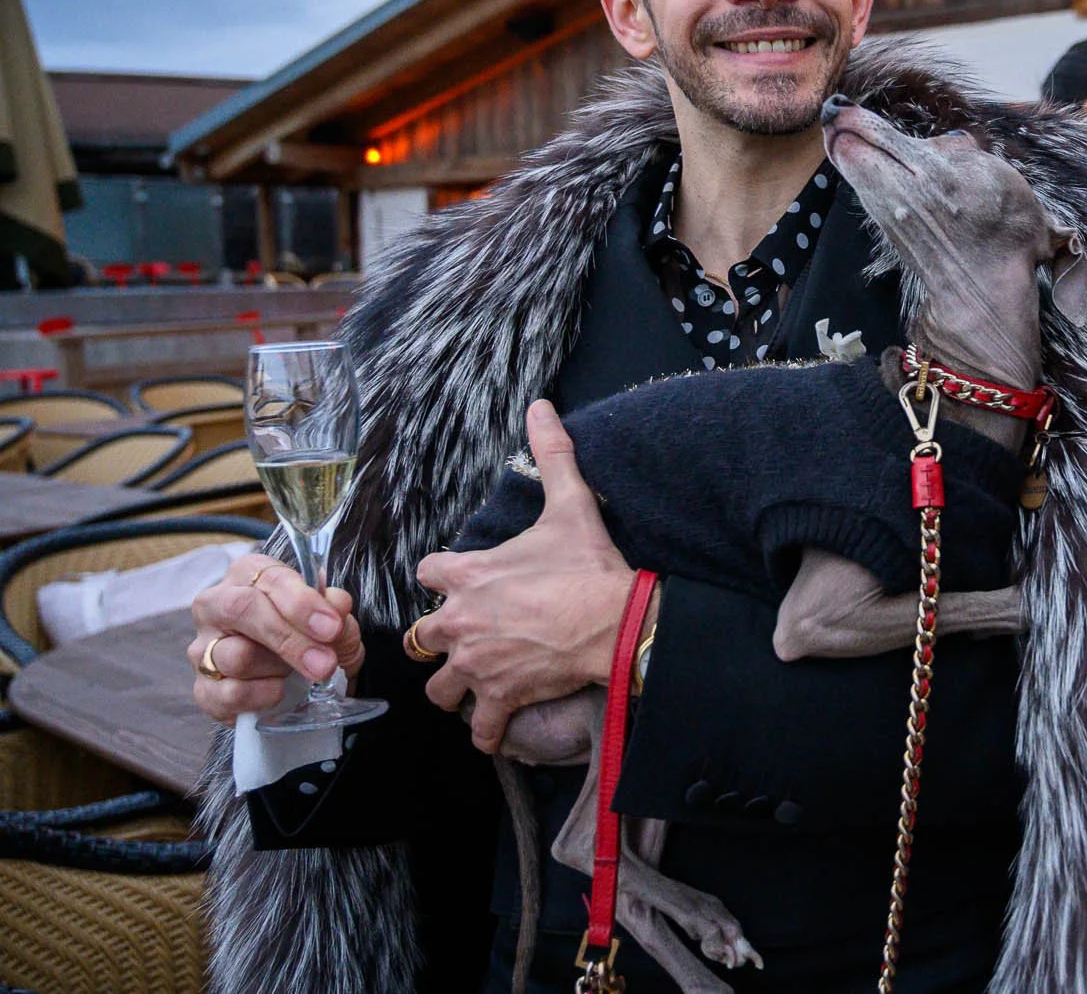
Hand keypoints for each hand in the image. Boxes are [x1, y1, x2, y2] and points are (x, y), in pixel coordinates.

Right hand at [189, 554, 363, 722]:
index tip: (332, 628)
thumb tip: (337, 605)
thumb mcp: (330, 618)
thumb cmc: (308, 634)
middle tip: (325, 663)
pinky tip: (279, 690)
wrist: (296, 677)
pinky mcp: (202, 689)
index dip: (302, 604)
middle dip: (290, 639)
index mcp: (248, 575)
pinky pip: (228, 695)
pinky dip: (262, 696)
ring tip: (294, 671)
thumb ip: (335, 610)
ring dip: (277, 668)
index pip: (269, 579)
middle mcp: (216, 606)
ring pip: (235, 656)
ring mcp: (203, 648)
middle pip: (241, 610)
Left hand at [413, 400, 634, 752]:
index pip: (427, 571)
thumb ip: (551, 455)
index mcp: (469, 573)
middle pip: (420, 637)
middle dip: (438, 640)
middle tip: (465, 640)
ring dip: (453, 688)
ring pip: (437, 687)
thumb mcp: (569, 504)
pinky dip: (486, 731)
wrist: (615, 621)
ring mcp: (476, 663)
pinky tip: (495, 729)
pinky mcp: (499, 696)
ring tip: (473, 686)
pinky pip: (479, 728)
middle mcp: (460, 620)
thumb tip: (541, 406)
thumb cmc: (588, 566)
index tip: (458, 582)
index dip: (442, 576)